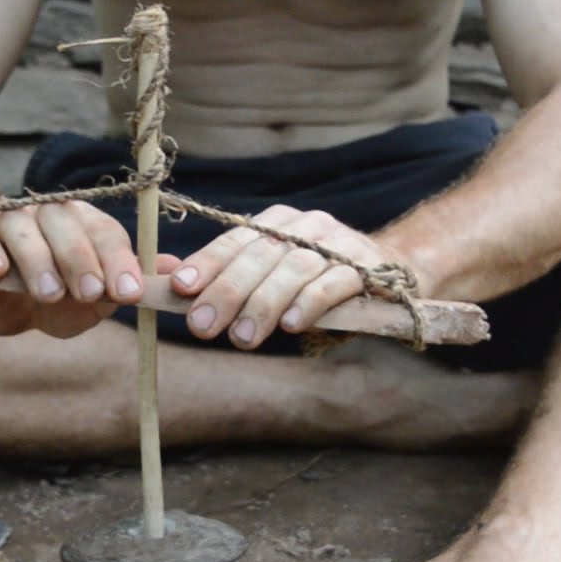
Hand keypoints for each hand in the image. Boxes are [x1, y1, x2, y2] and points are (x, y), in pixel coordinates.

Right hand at [0, 199, 148, 338]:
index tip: (129, 293)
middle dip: (81, 260)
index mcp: (83, 225)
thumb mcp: (92, 299)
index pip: (105, 234)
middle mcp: (46, 216)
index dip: (119, 262)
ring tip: (49, 293)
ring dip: (38, 259)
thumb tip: (174, 272)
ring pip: (21, 228)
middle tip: (90, 294)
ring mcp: (6, 223)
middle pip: (65, 224)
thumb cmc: (52, 296)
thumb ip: (127, 286)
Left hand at [171, 205, 421, 348]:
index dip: (207, 263)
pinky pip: (335, 283)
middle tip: (202, 326)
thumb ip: (225, 278)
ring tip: (243, 338)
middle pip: (261, 256)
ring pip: (294, 270)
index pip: (235, 240)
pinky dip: (311, 303)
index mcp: (276, 223)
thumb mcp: (271, 276)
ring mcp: (338, 244)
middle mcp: (305, 227)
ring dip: (264, 304)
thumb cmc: (317, 282)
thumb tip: (166, 280)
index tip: (181, 287)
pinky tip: (292, 325)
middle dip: (227, 291)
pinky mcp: (368, 267)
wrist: (394, 271)